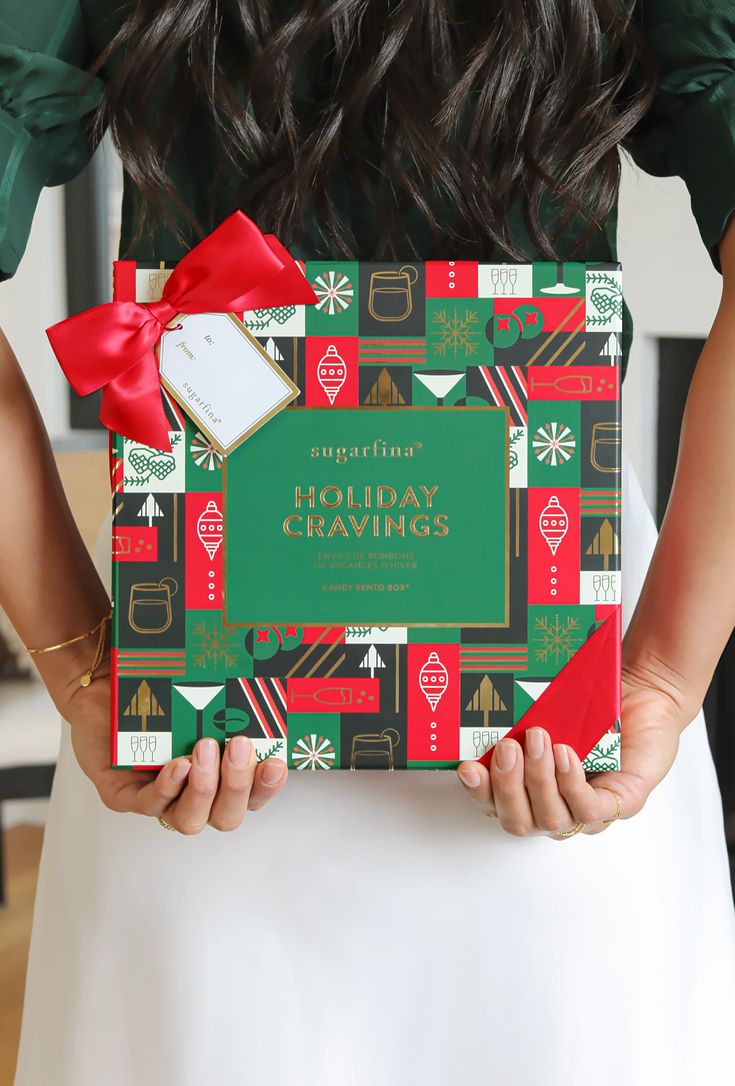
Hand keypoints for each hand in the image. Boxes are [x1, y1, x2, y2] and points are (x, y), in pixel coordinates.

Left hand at [60, 652, 287, 833]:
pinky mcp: (122, 795)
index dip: (266, 787)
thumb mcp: (204, 694)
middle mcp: (191, 794)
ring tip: (205, 748)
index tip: (276, 762)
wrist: (105, 682)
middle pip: (226, 817)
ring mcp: (158, 798)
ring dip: (204, 789)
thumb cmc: (159, 688)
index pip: (252, 797)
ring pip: (190, 820)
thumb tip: (276, 670)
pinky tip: (178, 764)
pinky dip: (168, 787)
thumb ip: (236, 697)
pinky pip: (149, 804)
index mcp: (217, 776)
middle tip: (239, 746)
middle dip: (237, 785)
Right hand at [455, 647, 690, 837]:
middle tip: (508, 747)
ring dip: (540, 780)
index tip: (466, 768)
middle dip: (508, 787)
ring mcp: (588, 811)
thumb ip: (513, 722)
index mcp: (531, 791)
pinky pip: (590, 809)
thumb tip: (475, 709)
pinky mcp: (622, 803)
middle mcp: (556, 808)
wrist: (642, 689)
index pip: (494, 807)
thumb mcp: (544, 711)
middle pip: (518, 822)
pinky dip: (572, 784)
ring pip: (552, 819)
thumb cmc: (591, 701)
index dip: (478, 793)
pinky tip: (566, 756)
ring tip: (539, 740)